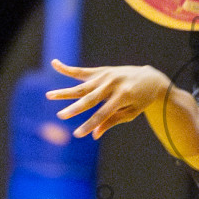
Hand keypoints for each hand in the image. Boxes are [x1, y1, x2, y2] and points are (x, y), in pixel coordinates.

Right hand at [46, 59, 171, 138]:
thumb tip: (94, 134)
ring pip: (82, 85)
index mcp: (123, 96)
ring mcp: (106, 76)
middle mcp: (113, 84)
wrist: (150, 78)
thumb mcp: (131, 113)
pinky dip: (67, 69)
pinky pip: (82, 71)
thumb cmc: (141, 100)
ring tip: (49, 95)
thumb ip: (112, 121)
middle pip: (90, 98)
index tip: (78, 134)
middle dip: (75, 108)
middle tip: (61, 116)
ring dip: (65, 92)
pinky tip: (54, 64)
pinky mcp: (101, 71)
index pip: (103, 114)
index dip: (90, 125)